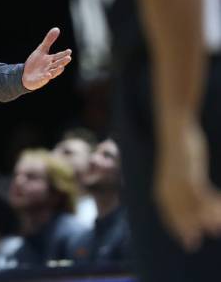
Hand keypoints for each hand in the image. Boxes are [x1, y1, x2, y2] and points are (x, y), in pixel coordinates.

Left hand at [22, 28, 71, 90]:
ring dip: (57, 70)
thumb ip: (49, 40)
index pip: (59, 56)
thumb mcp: (41, 50)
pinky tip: (48, 74)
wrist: (26, 74)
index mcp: (51, 60)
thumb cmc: (36, 62)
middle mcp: (50, 67)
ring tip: (62, 67)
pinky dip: (46, 77)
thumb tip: (57, 28)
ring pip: (53, 72)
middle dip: (63, 61)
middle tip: (68, 58)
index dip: (64, 54)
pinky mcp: (40, 79)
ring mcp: (46, 73)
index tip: (69, 51)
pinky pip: (43, 78)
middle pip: (58, 64)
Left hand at [155, 120, 220, 250]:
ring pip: (191, 206)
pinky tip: (219, 211)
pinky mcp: (189, 173)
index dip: (176, 228)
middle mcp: (167, 187)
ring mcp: (178, 181)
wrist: (176, 132)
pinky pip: (201, 193)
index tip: (185, 242)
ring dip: (202, 219)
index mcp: (162, 188)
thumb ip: (184, 187)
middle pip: (178, 213)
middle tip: (192, 245)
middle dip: (186, 230)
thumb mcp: (180, 172)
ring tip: (213, 231)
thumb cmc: (180, 152)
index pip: (168, 214)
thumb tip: (194, 201)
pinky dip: (209, 204)